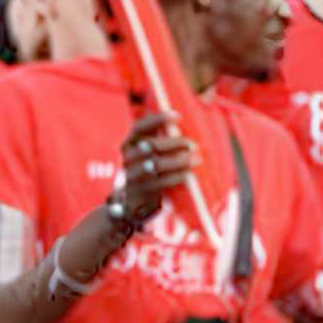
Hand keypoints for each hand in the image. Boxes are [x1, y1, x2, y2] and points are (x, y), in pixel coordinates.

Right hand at [108, 112, 198, 233]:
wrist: (128, 206)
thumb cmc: (145, 175)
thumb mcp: (148, 156)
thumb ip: (159, 141)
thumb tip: (180, 124)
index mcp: (129, 145)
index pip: (139, 127)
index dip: (157, 119)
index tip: (178, 116)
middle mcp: (126, 158)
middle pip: (150, 145)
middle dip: (174, 143)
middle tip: (193, 145)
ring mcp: (129, 175)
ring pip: (154, 164)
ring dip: (178, 160)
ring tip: (196, 159)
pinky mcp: (136, 192)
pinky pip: (158, 182)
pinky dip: (176, 176)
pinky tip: (188, 174)